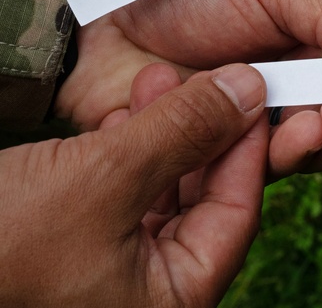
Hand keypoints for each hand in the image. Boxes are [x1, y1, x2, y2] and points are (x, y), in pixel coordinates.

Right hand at [0, 63, 266, 306]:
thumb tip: (248, 89)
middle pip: (202, 201)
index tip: (255, 92)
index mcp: (174, 301)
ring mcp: (108, 275)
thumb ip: (182, 133)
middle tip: (203, 77)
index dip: (248, 147)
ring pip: (159, 193)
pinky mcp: (72, 250)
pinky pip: (118, 198)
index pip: (238, 215)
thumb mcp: (103, 179)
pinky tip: (114, 117)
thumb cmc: (1, 243)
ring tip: (152, 82)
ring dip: (159, 135)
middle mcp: (147, 294)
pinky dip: (121, 155)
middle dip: (200, 133)